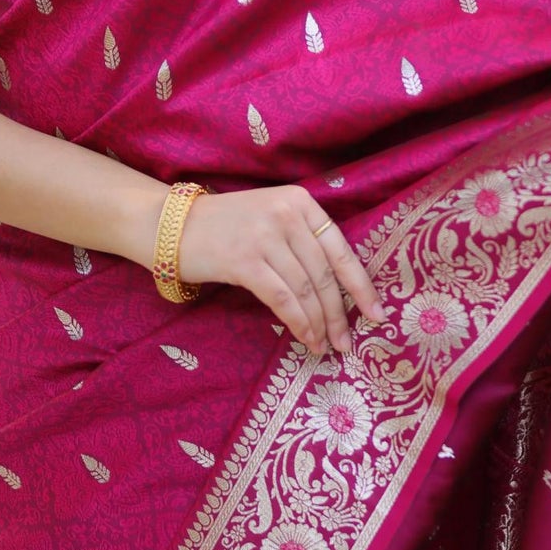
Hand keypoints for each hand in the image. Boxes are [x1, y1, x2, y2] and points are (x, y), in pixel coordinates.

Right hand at [164, 185, 381, 356]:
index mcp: (301, 202)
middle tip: (347, 342)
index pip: (341, 250)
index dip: (362, 287)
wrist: (173, 225)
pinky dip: (298, 322)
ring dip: (319, 324)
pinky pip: (282, 299)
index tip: (378, 314)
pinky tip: (304, 337)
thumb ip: (303, 242)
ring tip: (325, 346)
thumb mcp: (272, 219)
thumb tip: (339, 292)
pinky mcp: (244, 261)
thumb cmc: (227, 228)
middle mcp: (287, 214)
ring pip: (306, 290)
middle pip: (325, 274)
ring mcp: (265, 236)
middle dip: (340, 314)